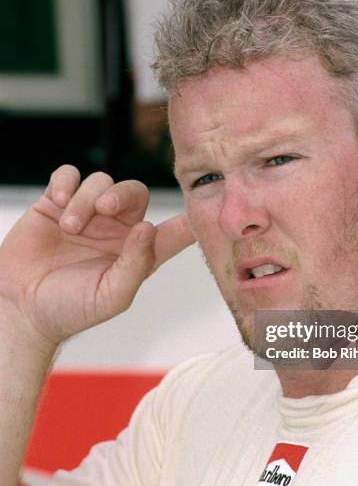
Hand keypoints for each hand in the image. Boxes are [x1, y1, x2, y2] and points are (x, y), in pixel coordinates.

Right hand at [0, 165, 194, 344]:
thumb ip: (136, 264)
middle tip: (104, 209)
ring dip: (86, 199)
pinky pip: (69, 176)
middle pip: (134, 192)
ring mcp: (88, 214)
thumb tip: (149, 227)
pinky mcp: (56, 204)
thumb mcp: (112, 296)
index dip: (191, 219)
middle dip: (121, 195)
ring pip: (101, 181)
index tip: (208, 205)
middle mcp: (117, 229)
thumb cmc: (71, 309)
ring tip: (69, 226)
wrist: (21, 308)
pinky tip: (58, 202)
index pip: (174, 231)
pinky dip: (66, 183)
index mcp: (139, 252)